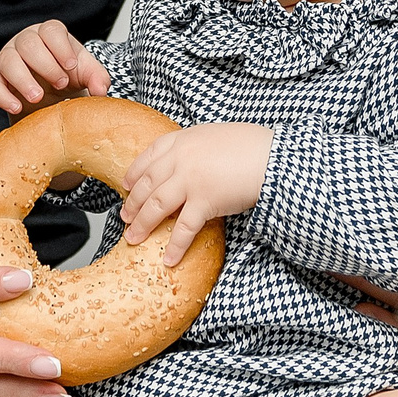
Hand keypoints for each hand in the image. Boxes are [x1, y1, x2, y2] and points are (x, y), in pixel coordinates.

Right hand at [0, 20, 108, 115]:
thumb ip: (97, 79)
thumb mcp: (87, 76)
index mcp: (50, 34)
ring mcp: (7, 59)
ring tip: (38, 98)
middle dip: (45, 65)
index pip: (51, 30)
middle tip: (60, 85)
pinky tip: (17, 107)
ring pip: (7, 61)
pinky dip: (1, 96)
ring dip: (23, 80)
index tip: (71, 67)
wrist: (50, 101)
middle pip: (28, 43)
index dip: (61, 48)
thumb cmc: (68, 78)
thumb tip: (101, 90)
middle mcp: (26, 41)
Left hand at [118, 123, 270, 259]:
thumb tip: (189, 160)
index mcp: (183, 140)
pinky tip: (168, 260)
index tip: (126, 185)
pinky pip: (184, 228)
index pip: (148, 156)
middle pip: (147, 184)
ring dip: (142, 225)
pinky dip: (175, 246)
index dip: (134, 173)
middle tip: (124, 217)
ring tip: (132, 239)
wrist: (273, 157)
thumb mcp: (216, 135)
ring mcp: (191, 181)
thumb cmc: (251, 146)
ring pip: (156, 206)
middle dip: (132, 203)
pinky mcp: (205, 202)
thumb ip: (197, 148)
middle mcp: (181, 159)